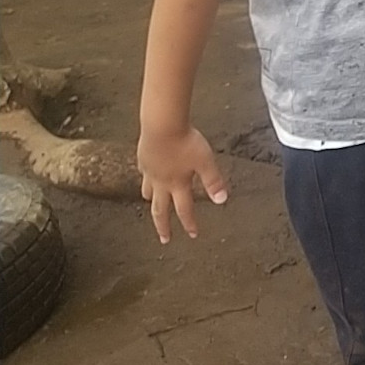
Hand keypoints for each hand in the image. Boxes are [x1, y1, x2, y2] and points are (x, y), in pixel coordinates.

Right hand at [138, 127, 227, 242]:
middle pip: (159, 209)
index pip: (184, 209)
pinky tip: (149, 176)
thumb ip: (213, 181)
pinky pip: (143, 174)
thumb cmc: (185, 141)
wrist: (161, 124)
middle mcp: (161, 182)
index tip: (192, 235)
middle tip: (164, 239)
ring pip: (148, 193)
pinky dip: (146, 180)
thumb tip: (222, 200)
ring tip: (153, 206)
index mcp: (177, 184)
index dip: (189, 223)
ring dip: (152, 202)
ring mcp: (149, 171)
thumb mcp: (205, 161)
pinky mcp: (142, 159)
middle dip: (163, 226)